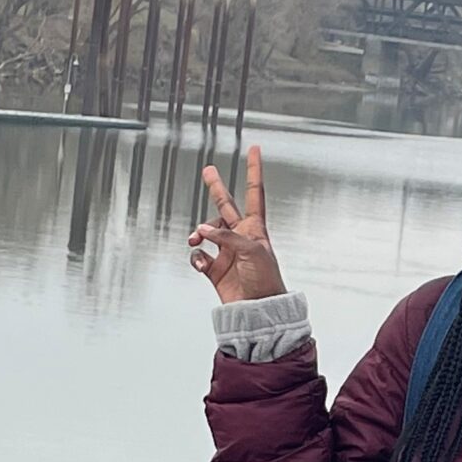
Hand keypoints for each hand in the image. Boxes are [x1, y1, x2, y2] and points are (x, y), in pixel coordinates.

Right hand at [189, 145, 286, 301]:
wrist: (260, 311)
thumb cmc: (266, 281)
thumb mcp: (251, 251)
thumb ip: (225, 236)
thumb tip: (202, 230)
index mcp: (255, 228)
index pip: (255, 192)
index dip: (253, 170)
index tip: (254, 149)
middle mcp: (240, 237)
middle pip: (225, 206)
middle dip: (216, 188)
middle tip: (208, 171)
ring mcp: (226, 253)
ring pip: (205, 232)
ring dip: (198, 233)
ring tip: (196, 238)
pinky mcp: (215, 270)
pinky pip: (198, 257)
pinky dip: (195, 257)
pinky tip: (199, 261)